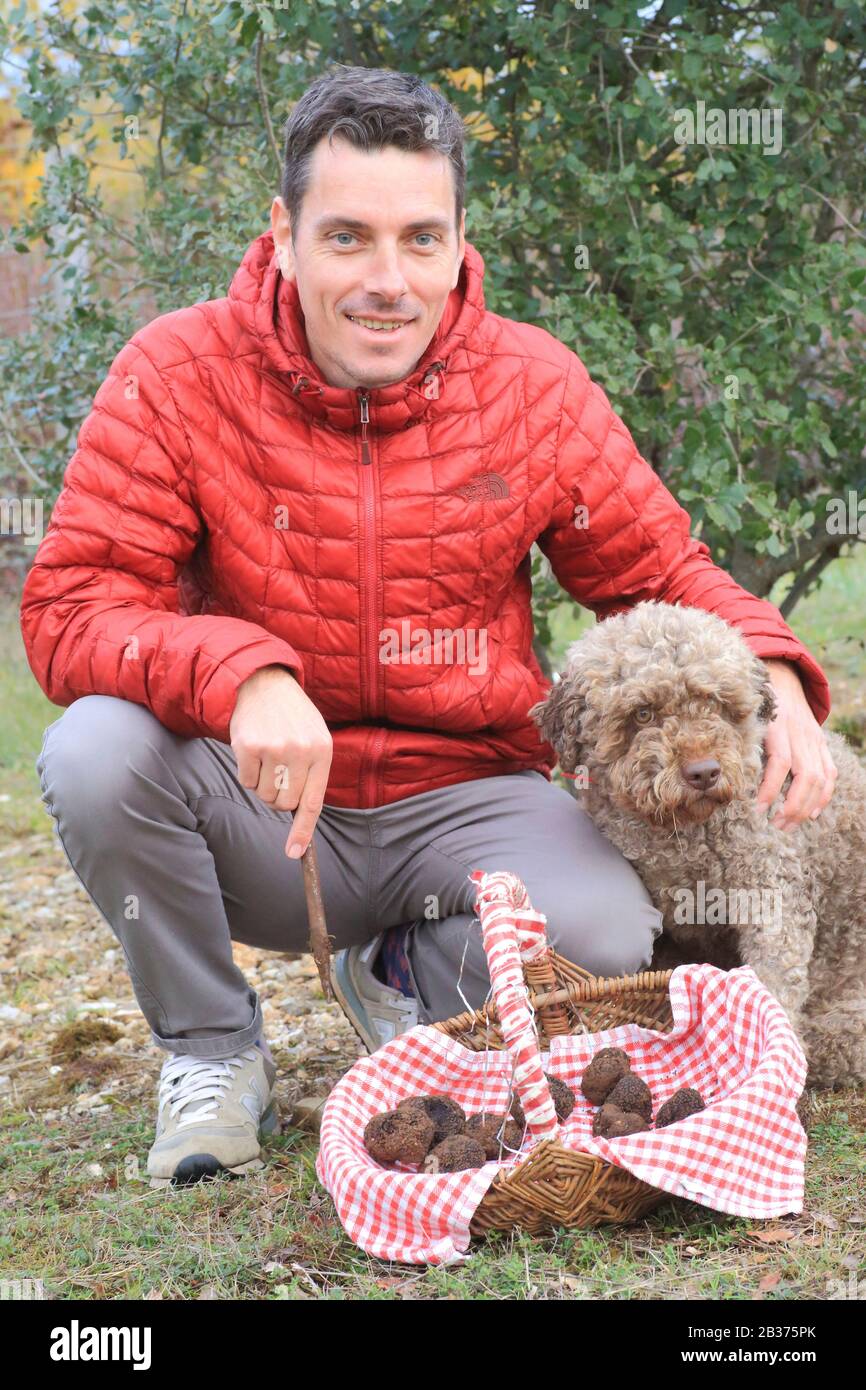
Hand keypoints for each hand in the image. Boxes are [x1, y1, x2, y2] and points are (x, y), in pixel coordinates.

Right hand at [229, 665, 331, 858]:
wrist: (263, 682)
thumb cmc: (292, 717)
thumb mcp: (315, 737)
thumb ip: (313, 772)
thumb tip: (300, 814)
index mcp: (322, 751)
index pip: (313, 803)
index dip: (302, 832)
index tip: (293, 853)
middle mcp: (301, 751)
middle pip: (284, 804)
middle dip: (278, 797)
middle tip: (277, 774)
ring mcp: (274, 749)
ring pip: (263, 795)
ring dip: (262, 783)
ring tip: (267, 756)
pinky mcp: (248, 747)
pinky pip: (245, 781)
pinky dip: (246, 772)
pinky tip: (252, 750)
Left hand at [755, 658, 836, 830]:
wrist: (784, 677)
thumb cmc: (755, 702)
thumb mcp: (746, 716)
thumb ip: (741, 740)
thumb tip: (723, 774)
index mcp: (778, 726)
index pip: (780, 762)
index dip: (771, 788)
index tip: (758, 810)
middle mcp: (800, 734)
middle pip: (805, 776)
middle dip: (792, 805)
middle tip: (776, 825)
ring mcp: (814, 739)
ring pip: (820, 778)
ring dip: (806, 806)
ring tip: (789, 825)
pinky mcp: (821, 743)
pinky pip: (829, 772)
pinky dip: (823, 795)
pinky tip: (811, 813)